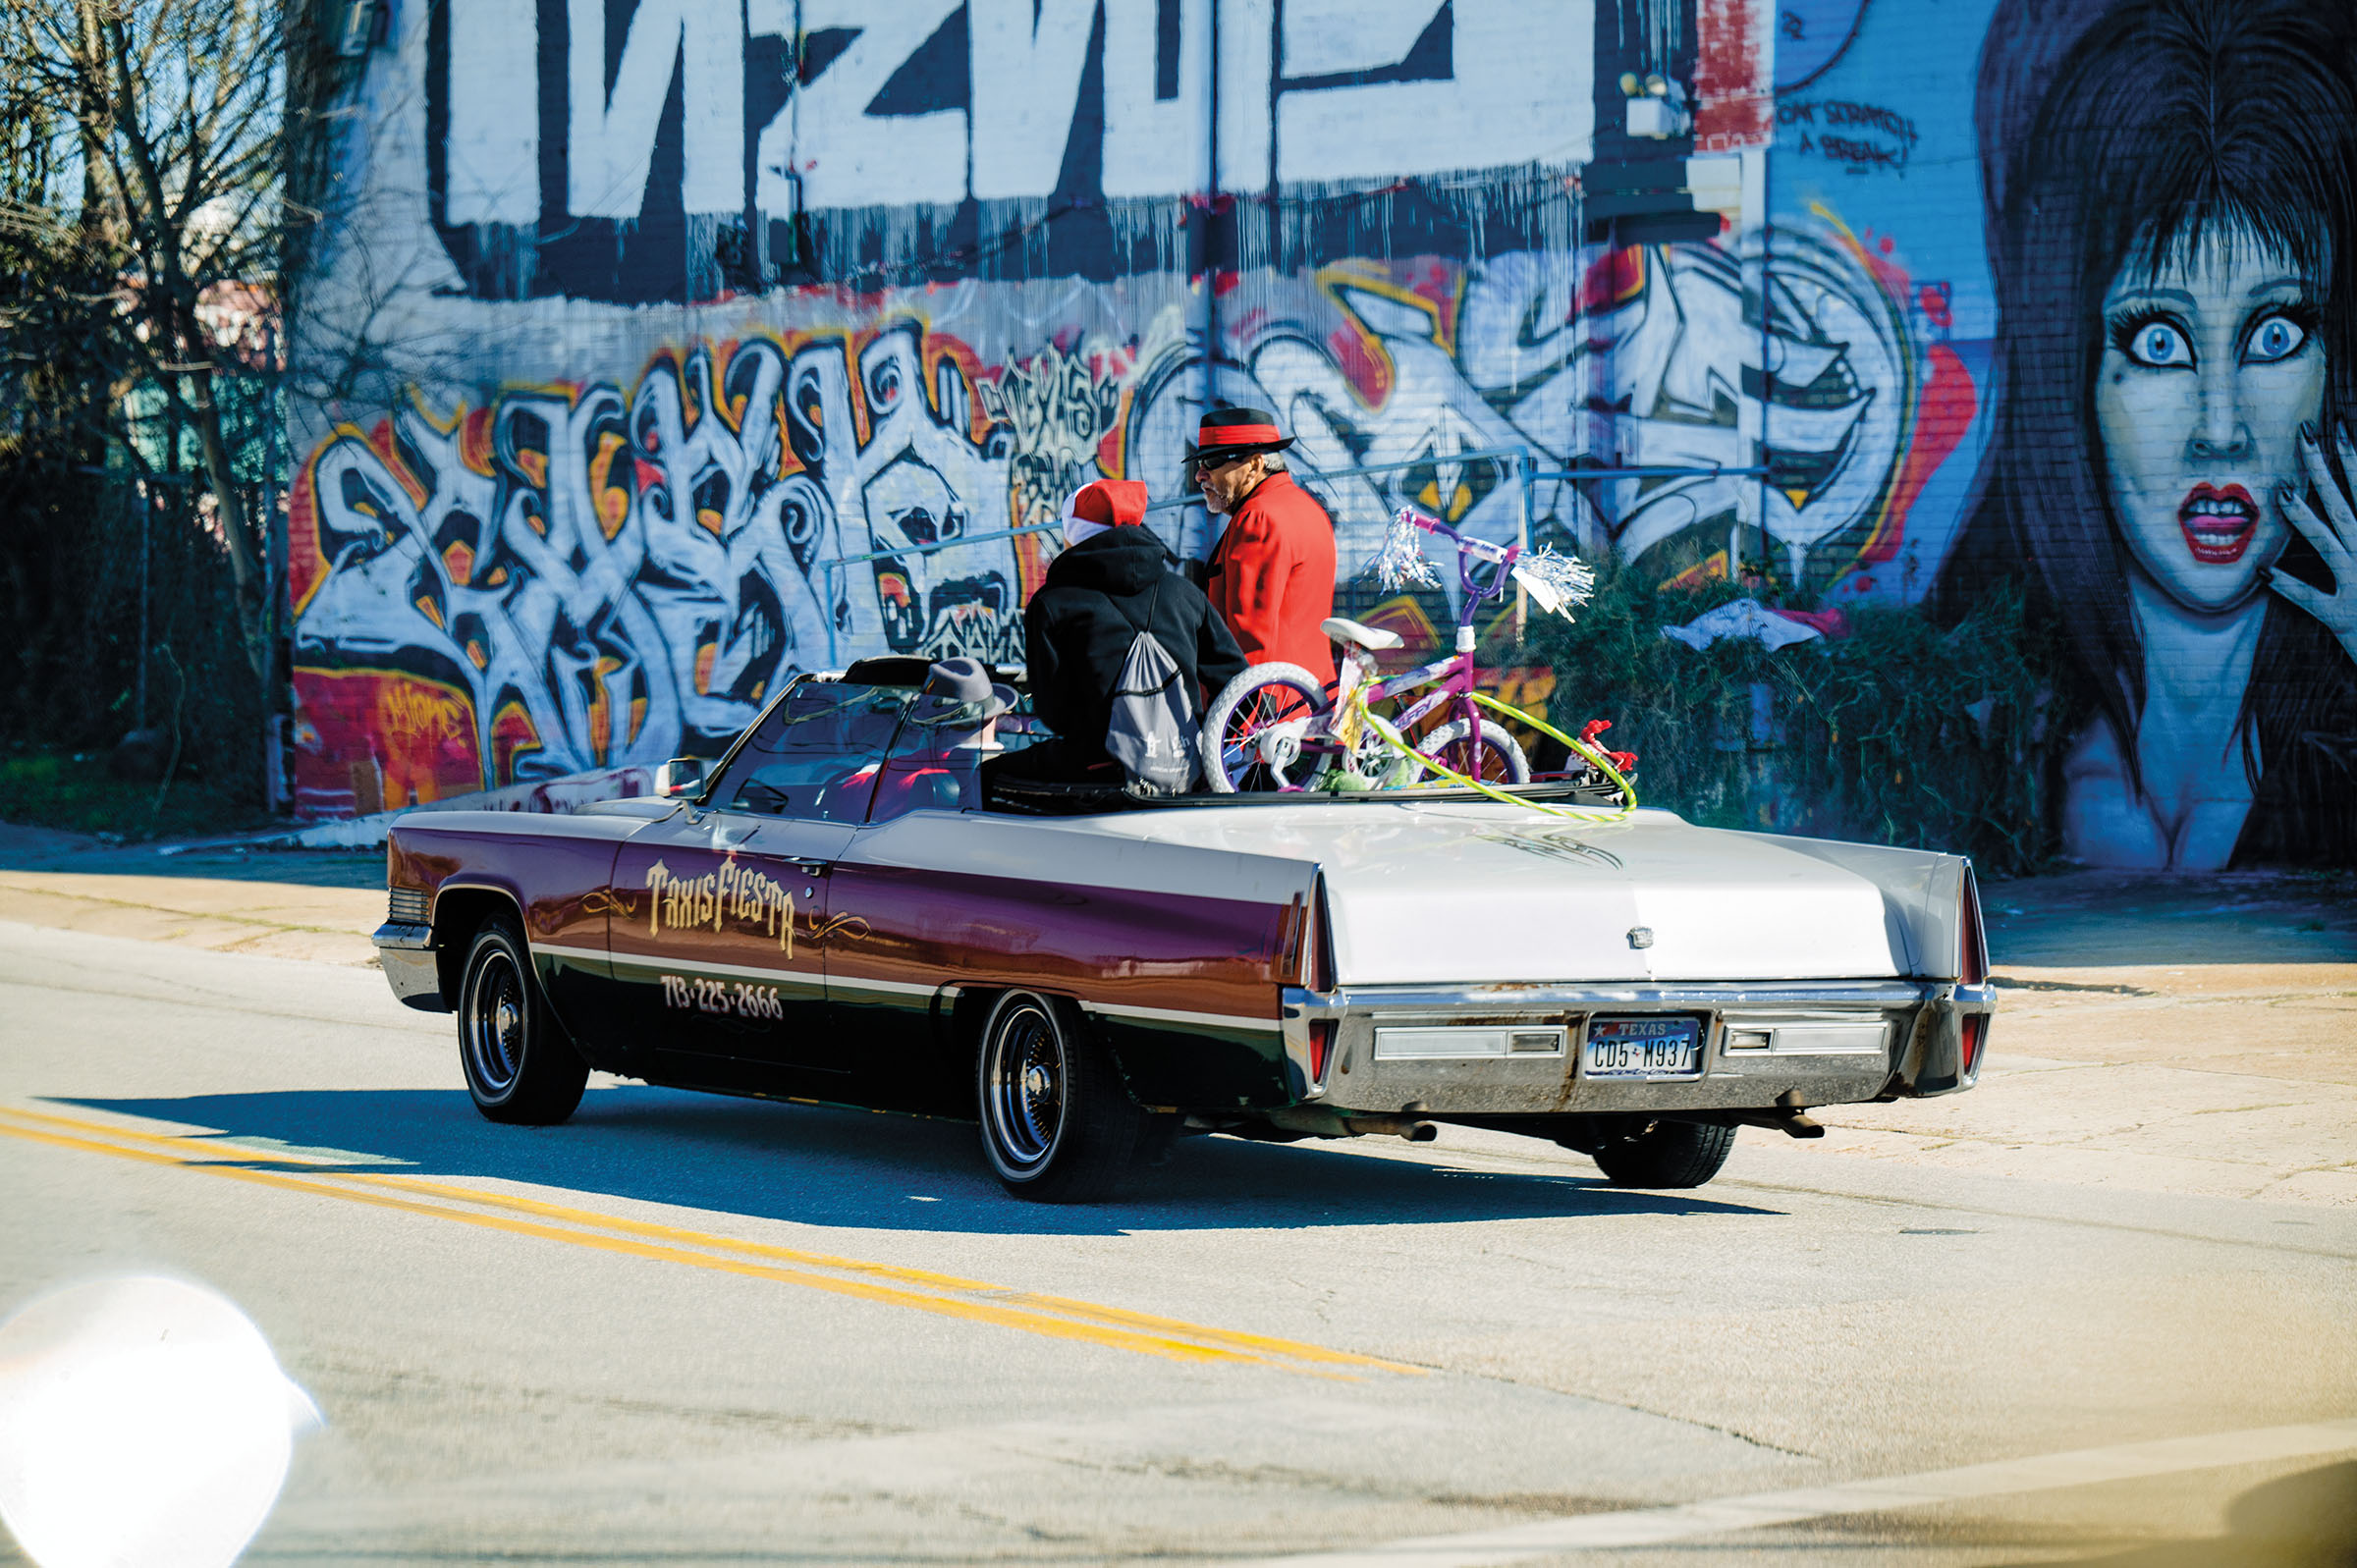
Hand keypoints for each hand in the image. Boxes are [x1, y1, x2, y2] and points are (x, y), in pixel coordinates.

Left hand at [2276, 423, 2356, 658]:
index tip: (2336, 428)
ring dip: (2304, 516)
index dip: (2353, 458)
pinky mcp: (2343, 617)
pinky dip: (2290, 586)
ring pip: (2329, 543)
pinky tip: (2264, 572)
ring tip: (2281, 489)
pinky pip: (2313, 599)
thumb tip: (2346, 511)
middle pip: (2345, 505)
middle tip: (2303, 434)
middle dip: (2324, 469)